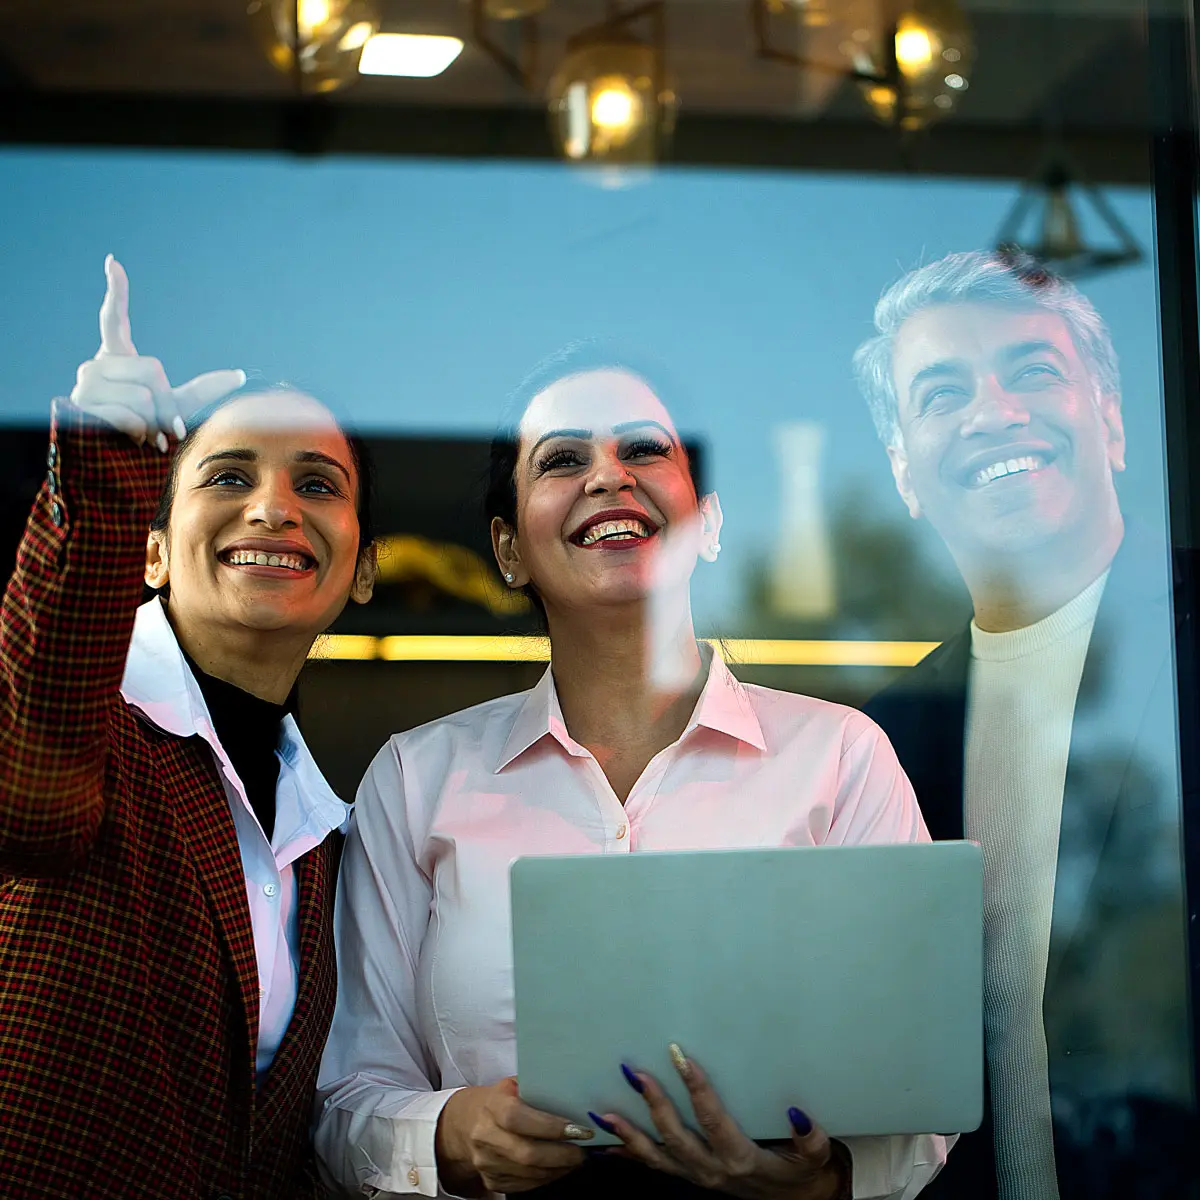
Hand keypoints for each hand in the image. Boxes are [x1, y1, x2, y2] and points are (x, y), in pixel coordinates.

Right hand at [68, 255, 244, 449]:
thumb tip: (240, 375)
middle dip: (166, 405)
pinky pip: (128, 414)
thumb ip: (202, 390)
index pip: (115, 320)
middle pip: (153, 371)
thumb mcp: (176, 408)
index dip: (116, 292)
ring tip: (142, 436)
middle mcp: (95, 366)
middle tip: (159, 429)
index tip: (113, 261)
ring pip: (142, 396)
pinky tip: (129, 439)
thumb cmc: (146, 434)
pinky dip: (138, 432)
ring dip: (153, 423)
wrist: (116, 466)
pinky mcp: (80, 408)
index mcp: (117, 360)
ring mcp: (84, 386)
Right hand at [435, 1077, 591, 1194]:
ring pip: (529, 1174)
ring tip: (577, 1158)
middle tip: (583, 1150)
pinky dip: (547, 1178)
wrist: (467, 1124)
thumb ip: (539, 1090)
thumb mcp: (514, 1086)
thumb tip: (577, 1097)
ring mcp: (486, 1163)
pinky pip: (525, 1185)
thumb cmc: (500, 1100)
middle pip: (526, 1154)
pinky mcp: (492, 1181)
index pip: (518, 1118)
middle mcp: (485, 1136)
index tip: (577, 1129)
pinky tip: (559, 1167)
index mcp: (492, 1105)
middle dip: (561, 1155)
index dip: (549, 1126)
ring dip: (559, 1168)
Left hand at [593, 1046, 849, 1199]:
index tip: (681, 1057)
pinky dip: (629, 1154)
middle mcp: (713, 1170)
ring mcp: (697, 1176)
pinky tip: (605, 1141)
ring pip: (657, 1157)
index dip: (697, 1089)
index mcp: (741, 1159)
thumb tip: (797, 1114)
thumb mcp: (814, 1159)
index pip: (713, 1120)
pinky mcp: (689, 1177)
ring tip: (604, 1114)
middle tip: (635, 1073)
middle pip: (677, 1137)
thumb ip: (811, 1140)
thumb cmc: (800, 1172)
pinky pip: (654, 1168)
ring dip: (630, 1135)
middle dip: (654, 1105)